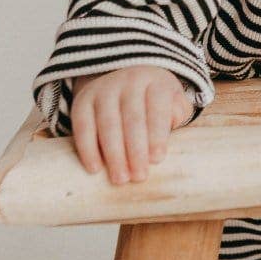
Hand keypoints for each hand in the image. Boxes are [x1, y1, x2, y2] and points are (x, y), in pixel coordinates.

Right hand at [69, 65, 195, 183]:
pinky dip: (87, 149)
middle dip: (136, 150)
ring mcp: (104, 89)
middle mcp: (129, 82)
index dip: (157, 134)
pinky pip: (83, 126)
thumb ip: (178, 114)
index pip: (157, 108)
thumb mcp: (173, 101)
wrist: (125, 80)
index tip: (157, 159)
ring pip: (107, 124)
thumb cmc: (155, 102)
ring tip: (120, 179)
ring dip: (114, 154)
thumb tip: (171, 127)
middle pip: (132, 119)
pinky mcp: (82, 100)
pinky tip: (95, 168)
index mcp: (156, 82)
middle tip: (139, 176)